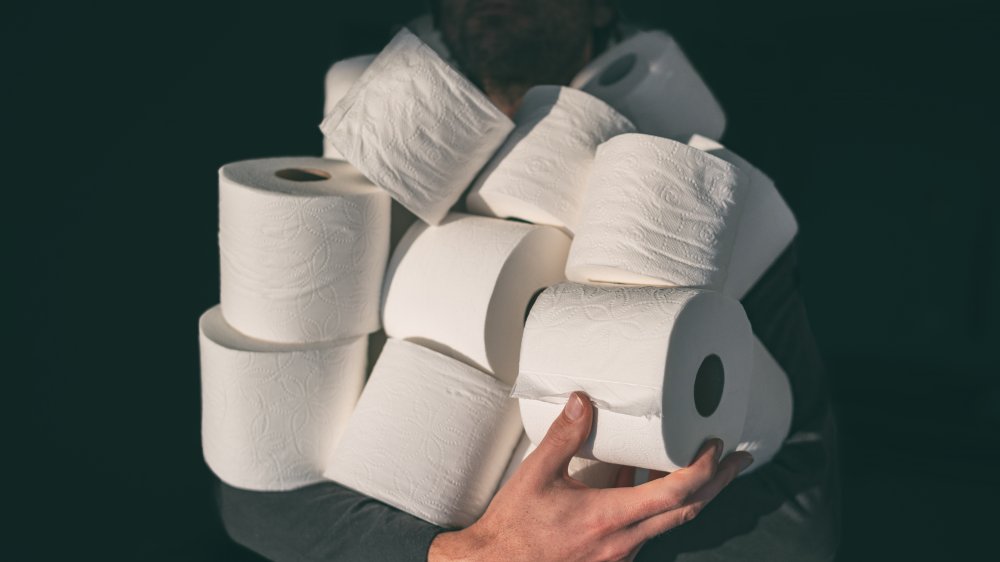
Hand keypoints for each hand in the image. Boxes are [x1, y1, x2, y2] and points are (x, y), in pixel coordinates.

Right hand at [428, 392, 752, 561]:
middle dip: (719, 483)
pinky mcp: (612, 556)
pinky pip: (648, 528)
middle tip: (739, 457)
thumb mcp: (536, 475)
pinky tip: (652, 482)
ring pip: (671, 523)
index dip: (703, 470)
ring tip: (709, 467)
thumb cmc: (515, 527)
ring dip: (695, 495)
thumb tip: (584, 401)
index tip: (716, 445)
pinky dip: (662, 505)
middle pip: (689, 512)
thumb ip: (564, 436)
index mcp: (610, 518)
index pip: (675, 495)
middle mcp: (624, 541)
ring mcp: (621, 553)